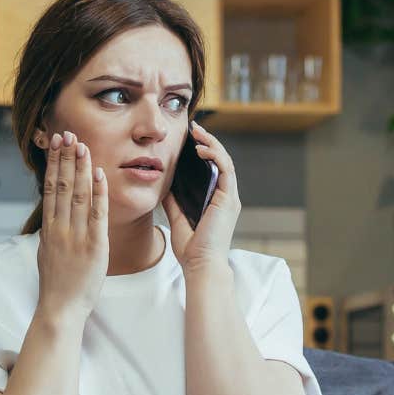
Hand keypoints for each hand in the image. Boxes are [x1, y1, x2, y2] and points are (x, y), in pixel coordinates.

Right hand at [36, 130, 108, 323]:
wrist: (61, 308)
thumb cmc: (56, 283)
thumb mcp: (47, 252)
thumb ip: (52, 230)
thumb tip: (52, 212)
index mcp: (49, 228)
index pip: (51, 188)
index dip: (54, 163)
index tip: (56, 144)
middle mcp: (60, 228)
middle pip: (63, 185)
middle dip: (66, 157)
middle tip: (68, 134)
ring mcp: (76, 236)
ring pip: (78, 194)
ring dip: (81, 168)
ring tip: (83, 145)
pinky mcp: (94, 246)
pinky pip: (97, 214)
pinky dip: (98, 193)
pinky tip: (99, 174)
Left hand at [162, 119, 239, 271]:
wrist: (200, 265)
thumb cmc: (191, 248)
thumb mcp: (177, 217)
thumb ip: (173, 199)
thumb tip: (163, 181)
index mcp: (216, 200)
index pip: (212, 168)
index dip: (203, 150)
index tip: (188, 139)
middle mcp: (226, 196)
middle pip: (220, 160)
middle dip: (207, 141)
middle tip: (193, 128)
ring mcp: (229, 197)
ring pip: (224, 160)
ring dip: (211, 143)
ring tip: (197, 132)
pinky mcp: (229, 199)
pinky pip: (225, 169)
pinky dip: (215, 155)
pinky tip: (201, 149)